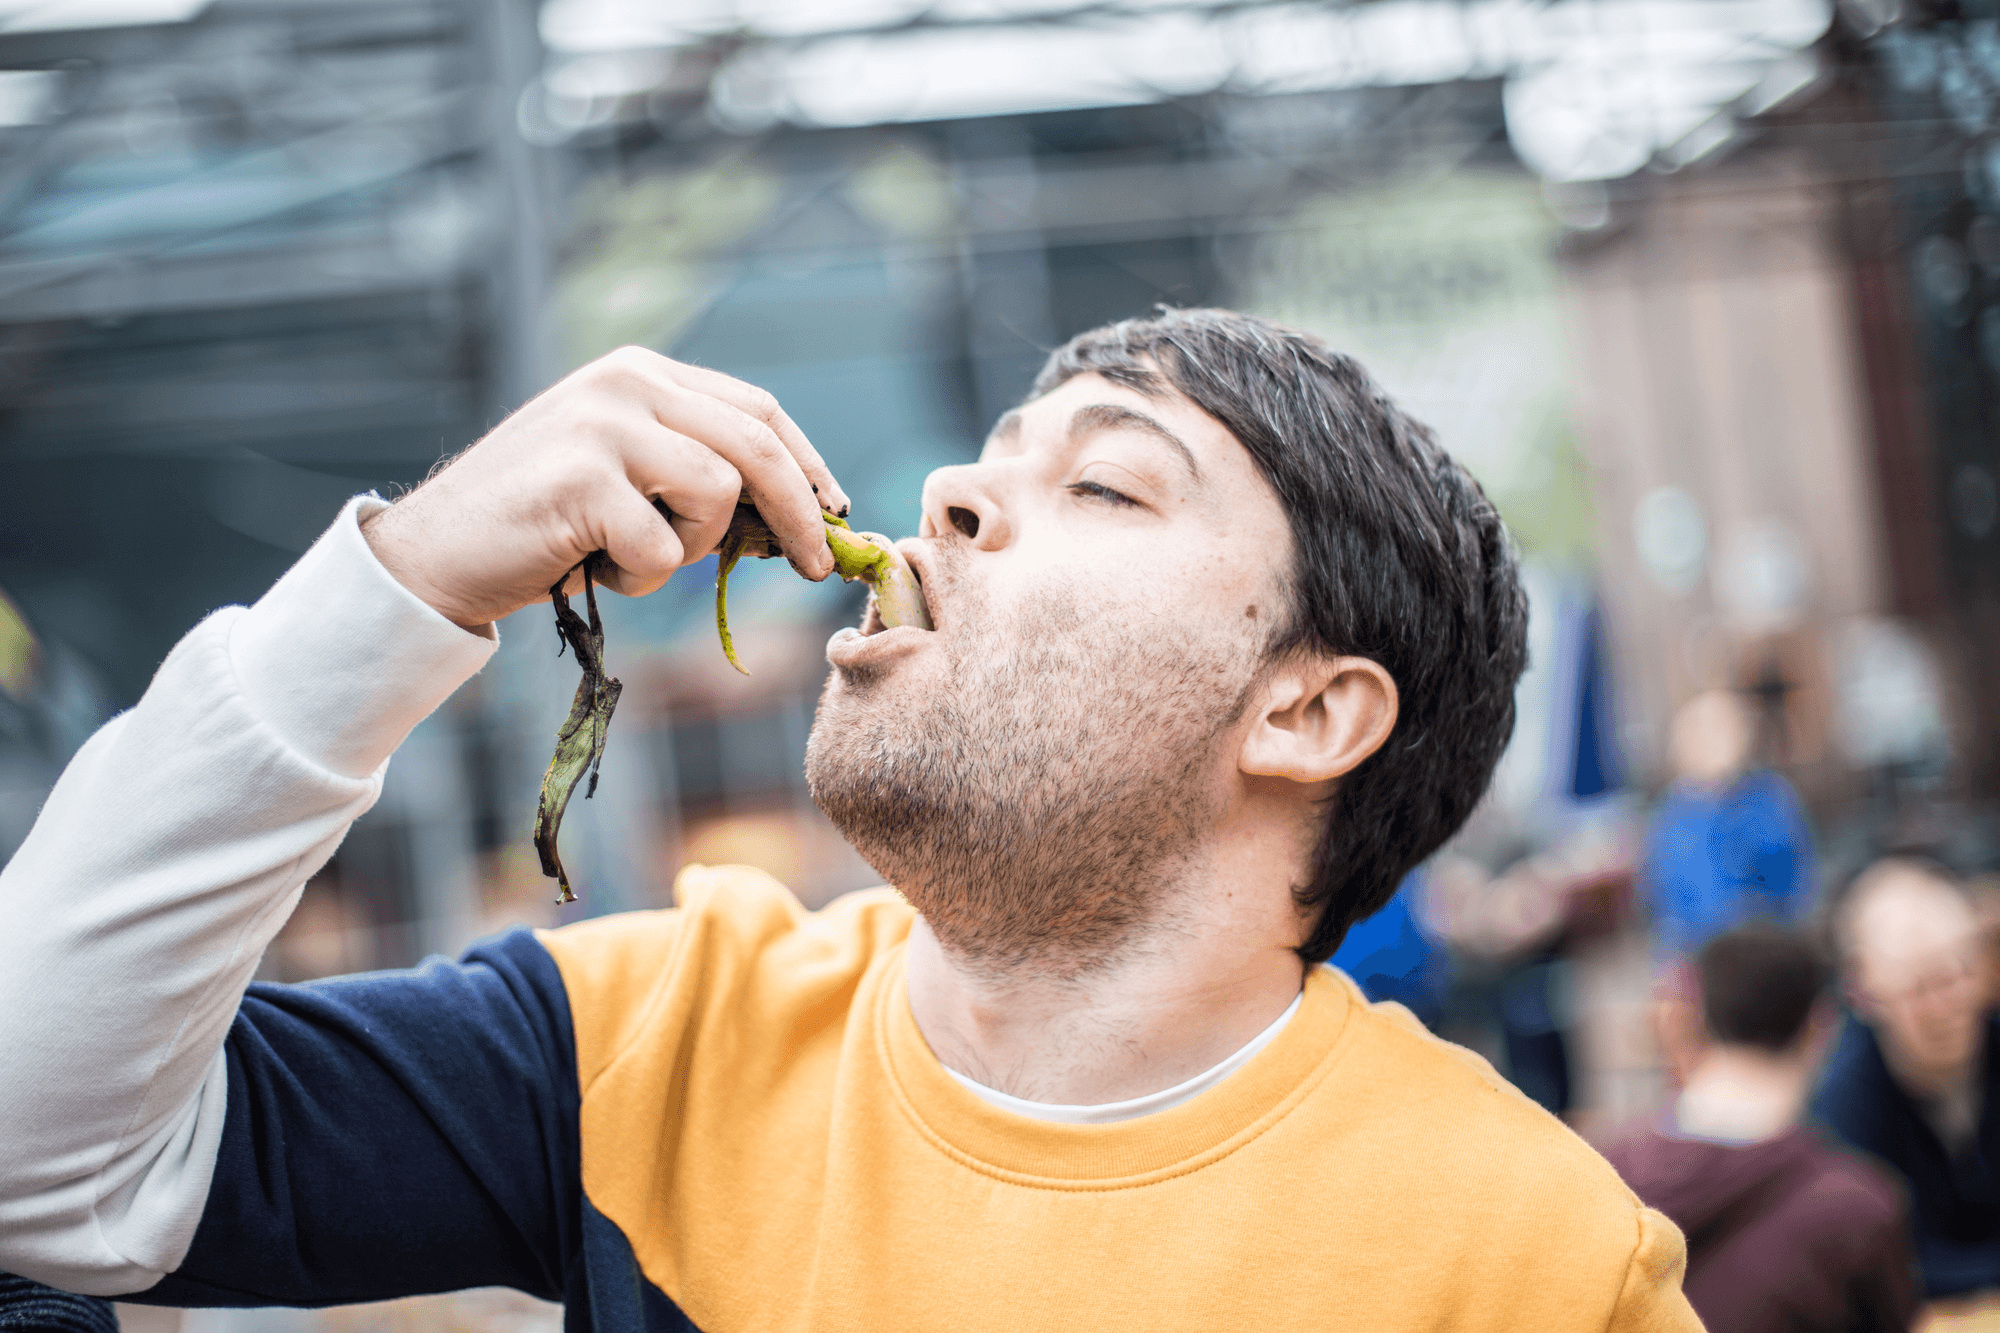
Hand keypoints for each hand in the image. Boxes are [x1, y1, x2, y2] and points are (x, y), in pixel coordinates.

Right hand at [362, 347, 849, 627]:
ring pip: (718, 493)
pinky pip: (664, 545)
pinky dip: (644, 575)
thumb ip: (693, 468)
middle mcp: (625, 382)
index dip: (807, 465)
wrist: (433, 554)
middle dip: (801, 513)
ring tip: (634, 555)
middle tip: (813, 566)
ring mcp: (602, 425)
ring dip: (692, 547)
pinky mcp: (581, 480)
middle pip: (757, 444)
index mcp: (641, 371)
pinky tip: (595, 566)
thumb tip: (801, 514)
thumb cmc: (539, 524)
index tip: (835, 512)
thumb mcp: (624, 474)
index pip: (757, 409)